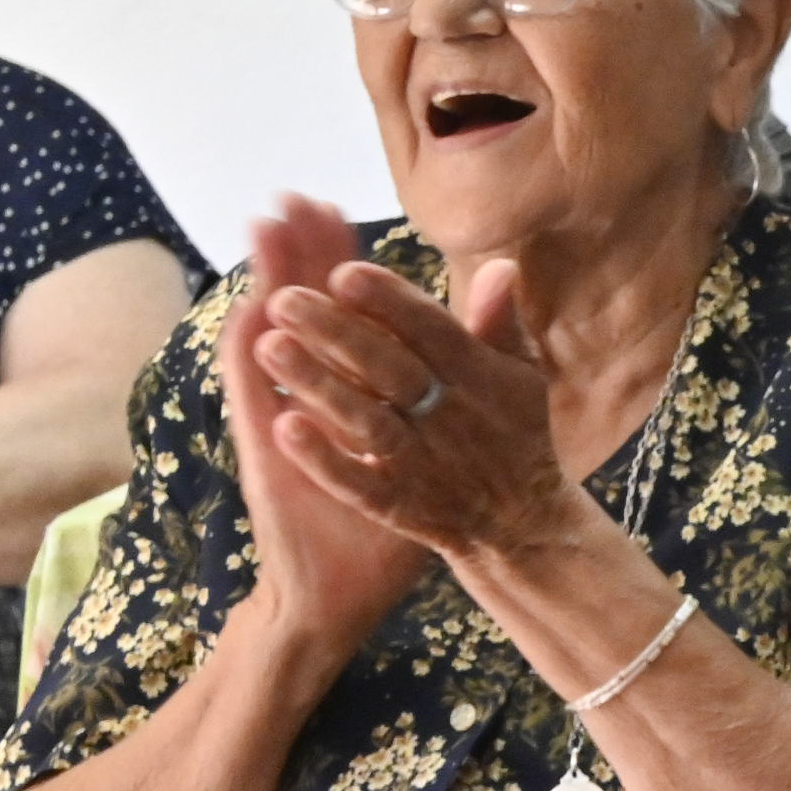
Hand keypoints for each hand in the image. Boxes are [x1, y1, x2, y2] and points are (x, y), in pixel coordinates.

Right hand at [218, 197, 433, 654]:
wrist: (348, 588)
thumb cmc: (399, 507)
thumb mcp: (441, 433)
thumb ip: (463, 364)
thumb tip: (495, 293)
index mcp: (351, 383)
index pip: (343, 308)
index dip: (336, 258)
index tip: (336, 207)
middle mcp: (308, 390)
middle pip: (301, 306)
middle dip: (300, 253)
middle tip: (297, 197)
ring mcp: (282, 413)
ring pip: (270, 333)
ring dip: (266, 282)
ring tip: (264, 225)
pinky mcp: (267, 448)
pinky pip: (256, 396)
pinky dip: (250, 356)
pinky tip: (250, 313)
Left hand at [243, 241, 591, 573]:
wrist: (522, 525)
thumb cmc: (513, 433)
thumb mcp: (520, 375)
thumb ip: (500, 322)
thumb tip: (500, 265)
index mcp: (478, 377)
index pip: (431, 329)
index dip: (390, 301)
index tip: (344, 272)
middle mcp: (448, 417)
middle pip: (388, 369)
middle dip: (337, 332)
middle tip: (284, 298)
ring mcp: (423, 464)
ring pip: (366, 421)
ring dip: (319, 385)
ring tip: (268, 346)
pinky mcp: (401, 507)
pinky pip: (358, 483)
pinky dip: (322, 458)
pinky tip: (283, 427)